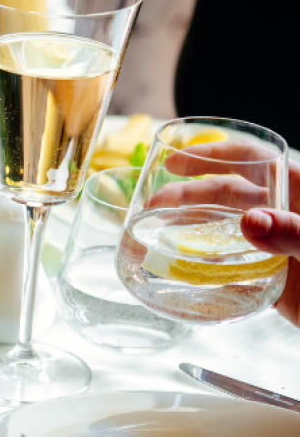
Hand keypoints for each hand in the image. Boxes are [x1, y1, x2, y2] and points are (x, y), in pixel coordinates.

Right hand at [150, 141, 299, 326]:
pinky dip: (200, 270)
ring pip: (221, 232)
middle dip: (187, 196)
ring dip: (186, 232)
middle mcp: (282, 217)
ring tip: (151, 237)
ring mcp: (274, 249)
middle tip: (153, 205)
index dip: (212, 154)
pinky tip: (175, 271)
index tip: (176, 159)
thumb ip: (296, 231)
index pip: (251, 159)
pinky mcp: (269, 282)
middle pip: (226, 194)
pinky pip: (227, 271)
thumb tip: (249, 220)